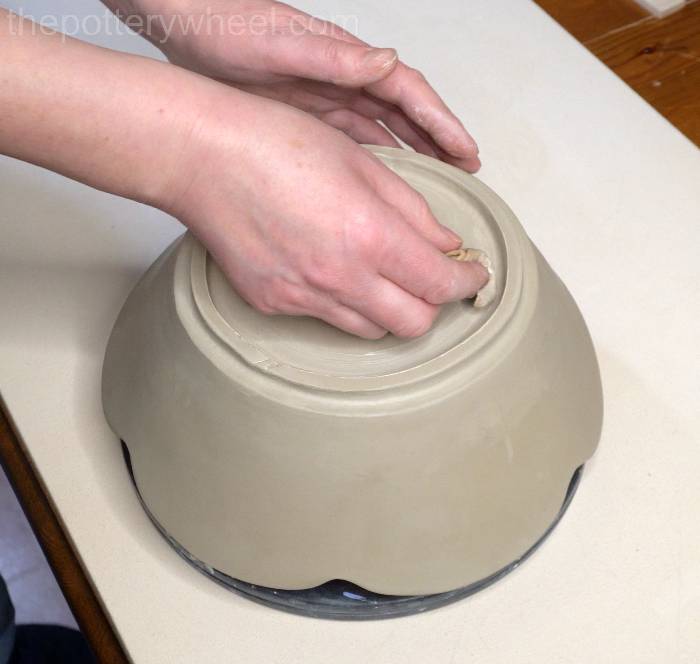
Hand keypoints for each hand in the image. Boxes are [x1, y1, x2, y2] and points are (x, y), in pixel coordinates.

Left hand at [106, 0, 480, 171]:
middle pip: (405, 114)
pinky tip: (384, 178)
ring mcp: (329, 97)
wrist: (187, 30)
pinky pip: (353, 139)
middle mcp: (346, 78)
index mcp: (349, 60)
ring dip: (412, 152)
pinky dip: (374, 157)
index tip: (467, 151)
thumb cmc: (230, 30)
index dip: (441, 123)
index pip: (409, 94)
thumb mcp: (283, 47)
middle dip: (438, 140)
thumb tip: (388, 62)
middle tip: (466, 170)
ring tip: (437, 179)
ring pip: (383, 129)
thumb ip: (335, 58)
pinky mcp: (309, 113)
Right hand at [164, 87, 487, 337]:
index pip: (440, 284)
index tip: (472, 273)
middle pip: (414, 324)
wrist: (203, 157)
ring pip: (371, 329)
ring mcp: (303, 297)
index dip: (468, 281)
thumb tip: (446, 244)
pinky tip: (329, 267)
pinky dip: (342, 301)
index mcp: (369, 235)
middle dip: (432, 303)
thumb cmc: (276, 144)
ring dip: (388, 307)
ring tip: (378, 271)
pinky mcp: (274, 305)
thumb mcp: (362, 163)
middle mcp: (339, 277)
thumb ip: (413, 211)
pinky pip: (326, 318)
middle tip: (430, 276)